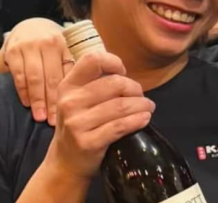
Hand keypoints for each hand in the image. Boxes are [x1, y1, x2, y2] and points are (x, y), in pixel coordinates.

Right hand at [2, 18, 71, 124]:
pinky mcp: (13, 52)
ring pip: (34, 78)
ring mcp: (29, 47)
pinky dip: (23, 91)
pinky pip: (19, 75)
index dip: (71, 93)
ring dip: (37, 99)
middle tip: (55, 120)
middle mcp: (48, 44)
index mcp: (65, 45)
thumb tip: (89, 90)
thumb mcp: (65, 50)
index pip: (68, 73)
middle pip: (51, 77)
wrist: (30, 26)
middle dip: (53, 101)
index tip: (74, 110)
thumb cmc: (54, 44)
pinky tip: (27, 104)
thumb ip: (73, 66)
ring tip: (40, 116)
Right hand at [46, 52, 154, 178]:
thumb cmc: (80, 124)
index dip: (113, 62)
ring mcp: (76, 123)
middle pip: (115, 83)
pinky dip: (138, 120)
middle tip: (141, 98)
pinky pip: (120, 126)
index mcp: (68, 86)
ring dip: (142, 105)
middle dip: (135, 89)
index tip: (123, 73)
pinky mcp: (88, 142)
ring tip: (148, 108)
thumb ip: (96, 83)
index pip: (92, 60)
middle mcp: (69, 102)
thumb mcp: (78, 100)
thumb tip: (125, 74)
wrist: (65, 162)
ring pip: (121, 105)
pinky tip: (144, 119)